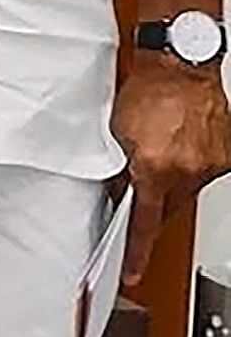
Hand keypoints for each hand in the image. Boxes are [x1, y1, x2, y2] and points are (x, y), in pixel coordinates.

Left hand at [114, 56, 230, 280]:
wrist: (181, 65)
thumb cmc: (147, 92)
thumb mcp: (116, 134)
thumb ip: (118, 170)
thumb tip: (118, 195)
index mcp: (154, 169)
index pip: (144, 223)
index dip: (136, 251)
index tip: (132, 271)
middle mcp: (184, 171)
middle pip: (168, 209)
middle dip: (154, 207)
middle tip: (142, 193)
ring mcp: (208, 165)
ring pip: (186, 191)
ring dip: (172, 182)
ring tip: (162, 154)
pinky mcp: (225, 156)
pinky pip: (203, 173)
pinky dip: (190, 166)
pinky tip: (180, 148)